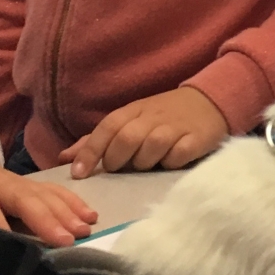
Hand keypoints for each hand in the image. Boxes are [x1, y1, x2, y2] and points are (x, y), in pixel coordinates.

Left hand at [0, 134, 96, 246]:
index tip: (14, 246)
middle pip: (25, 199)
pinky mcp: (26, 184)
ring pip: (44, 194)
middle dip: (46, 219)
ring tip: (85, 230)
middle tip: (66, 240)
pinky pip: (53, 191)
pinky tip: (89, 215)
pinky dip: (72, 202)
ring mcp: (15, 182)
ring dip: (66, 212)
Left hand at [63, 87, 228, 178]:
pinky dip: (171, 162)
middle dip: (117, 159)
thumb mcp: (130, 120)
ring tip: (147, 164)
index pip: (106, 128)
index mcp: (133, 111)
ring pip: (151, 147)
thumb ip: (97, 140)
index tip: (78, 173)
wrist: (210, 101)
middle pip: (126, 138)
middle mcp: (152, 117)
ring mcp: (175, 128)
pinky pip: (178, 156)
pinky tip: (171, 161)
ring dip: (144, 162)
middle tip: (119, 168)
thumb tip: (64, 158)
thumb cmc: (163, 116)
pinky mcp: (196, 139)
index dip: (90, 150)